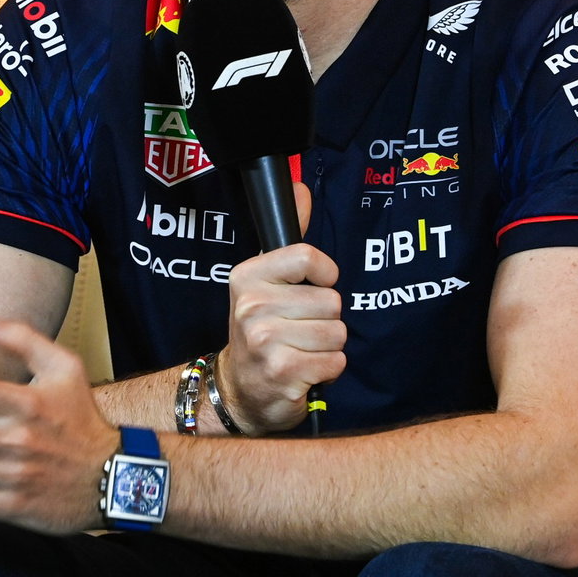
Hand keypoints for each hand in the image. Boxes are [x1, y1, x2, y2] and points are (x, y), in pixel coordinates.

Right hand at [217, 182, 345, 434]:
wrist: (239, 389)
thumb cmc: (261, 330)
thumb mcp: (266, 282)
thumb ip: (289, 240)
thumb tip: (299, 187)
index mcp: (246, 276)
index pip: (306, 256)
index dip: (324, 274)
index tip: (314, 286)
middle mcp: (250, 305)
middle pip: (331, 301)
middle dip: (326, 319)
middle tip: (299, 330)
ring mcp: (264, 340)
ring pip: (338, 332)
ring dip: (328, 346)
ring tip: (301, 350)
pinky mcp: (282, 373)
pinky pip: (336, 362)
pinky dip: (328, 370)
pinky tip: (304, 371)